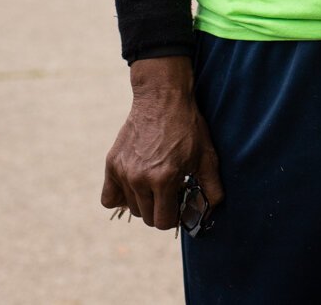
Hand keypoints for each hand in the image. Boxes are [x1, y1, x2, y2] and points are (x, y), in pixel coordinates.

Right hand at [100, 56, 224, 231]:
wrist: (162, 98)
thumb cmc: (188, 127)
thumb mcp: (207, 157)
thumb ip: (212, 188)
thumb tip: (211, 211)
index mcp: (164, 179)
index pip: (164, 222)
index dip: (174, 217)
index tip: (179, 205)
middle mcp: (139, 178)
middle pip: (147, 218)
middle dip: (160, 210)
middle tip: (169, 193)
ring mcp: (123, 171)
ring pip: (131, 208)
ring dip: (144, 202)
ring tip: (155, 183)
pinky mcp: (112, 163)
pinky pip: (109, 198)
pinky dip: (120, 197)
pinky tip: (134, 187)